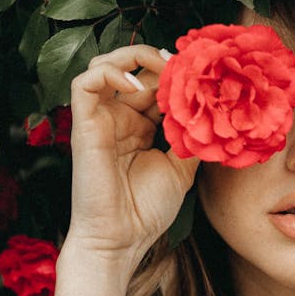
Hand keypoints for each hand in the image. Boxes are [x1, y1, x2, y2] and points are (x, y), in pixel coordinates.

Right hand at [66, 44, 198, 264]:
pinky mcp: (83, 125)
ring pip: (105, 64)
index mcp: (140, 127)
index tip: (199, 73)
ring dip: (134, 56)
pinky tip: (137, 86)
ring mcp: (100, 119)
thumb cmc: (147, 210)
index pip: (154, 84)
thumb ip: (190, 137)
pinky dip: (110, 72)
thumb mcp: (182, 168)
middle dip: (160, 60)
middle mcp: (118, 118)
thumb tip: (211, 109)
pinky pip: (85, 82)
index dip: (175, 74)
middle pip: (133, 68)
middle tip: (184, 64)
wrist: (121, 239)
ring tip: (161, 66)